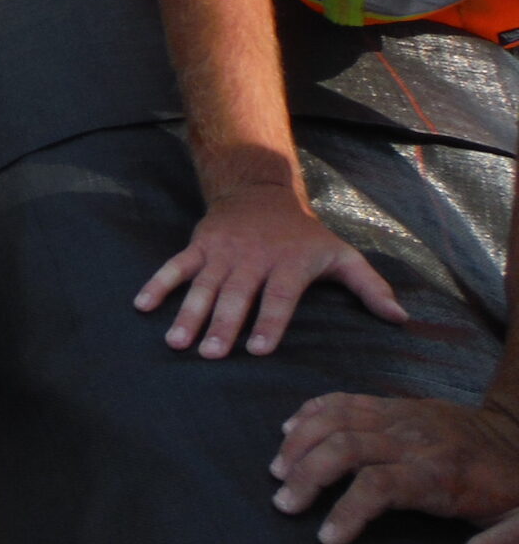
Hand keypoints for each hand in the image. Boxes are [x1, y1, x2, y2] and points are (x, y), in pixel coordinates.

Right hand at [134, 184, 404, 357]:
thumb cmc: (303, 234)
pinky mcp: (199, 246)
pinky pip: (175, 266)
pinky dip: (158, 284)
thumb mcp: (341, 254)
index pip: (277, 297)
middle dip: (221, 324)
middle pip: (235, 295)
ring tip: (177, 341)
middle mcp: (252, 258)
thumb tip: (400, 319)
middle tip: (209, 353)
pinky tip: (143, 305)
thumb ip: (369, 287)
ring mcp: (221, 252)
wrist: (258, 191)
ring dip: (188, 313)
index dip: (268, 322)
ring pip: (203, 285)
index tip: (257, 350)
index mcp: (287, 264)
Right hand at [272, 394, 518, 542]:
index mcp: (438, 474)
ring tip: (278, 469)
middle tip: (284, 502)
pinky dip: (311, 410)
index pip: (379, 486)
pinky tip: (290, 428)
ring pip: (336, 418)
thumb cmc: (511, 490)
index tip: (326, 538)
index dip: (347, 511)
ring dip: (300, 441)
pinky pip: (344, 399)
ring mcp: (398, 416)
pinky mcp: (392, 403)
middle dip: (307, 474)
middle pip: (345, 448)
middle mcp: (410, 440)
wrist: (517, 436)